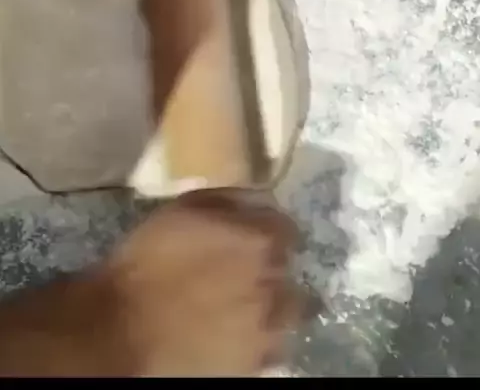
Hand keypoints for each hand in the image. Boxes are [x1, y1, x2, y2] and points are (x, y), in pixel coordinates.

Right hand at [109, 191, 300, 375]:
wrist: (123, 329)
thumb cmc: (147, 262)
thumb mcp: (182, 208)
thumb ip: (228, 199)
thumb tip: (256, 197)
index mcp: (258, 239)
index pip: (287, 228)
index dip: (269, 229)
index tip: (253, 234)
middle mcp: (273, 281)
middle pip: (287, 267)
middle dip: (270, 265)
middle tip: (243, 269)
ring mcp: (268, 326)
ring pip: (289, 309)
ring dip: (273, 303)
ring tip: (246, 305)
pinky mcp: (255, 361)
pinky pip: (273, 346)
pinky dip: (262, 338)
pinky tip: (238, 333)